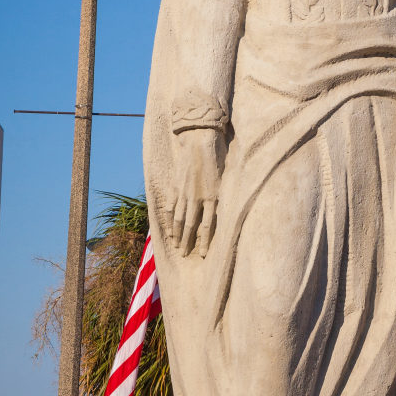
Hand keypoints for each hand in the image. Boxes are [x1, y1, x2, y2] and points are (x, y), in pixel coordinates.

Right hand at [168, 128, 220, 256]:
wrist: (199, 140)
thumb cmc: (217, 156)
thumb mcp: (226, 177)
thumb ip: (222, 194)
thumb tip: (222, 209)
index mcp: (213, 197)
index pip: (207, 226)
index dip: (204, 242)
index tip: (202, 254)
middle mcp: (197, 198)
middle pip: (191, 226)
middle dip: (188, 242)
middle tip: (185, 255)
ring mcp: (184, 193)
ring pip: (179, 219)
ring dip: (178, 234)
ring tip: (177, 246)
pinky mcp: (175, 186)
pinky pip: (171, 207)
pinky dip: (169, 219)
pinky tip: (169, 229)